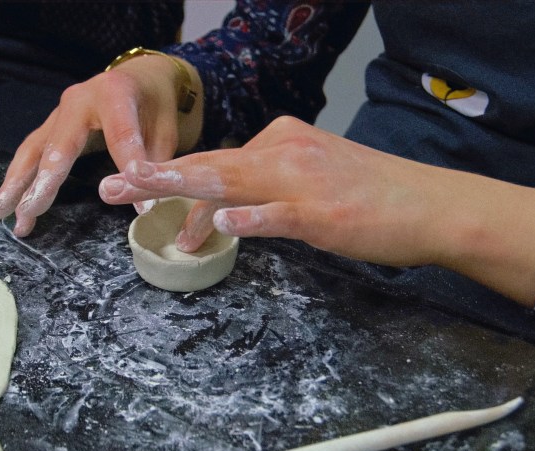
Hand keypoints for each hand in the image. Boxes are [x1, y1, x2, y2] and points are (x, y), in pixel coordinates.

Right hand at [0, 53, 202, 235]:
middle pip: (59, 145)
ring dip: (16, 184)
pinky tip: (7, 204)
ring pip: (33, 150)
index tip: (137, 204)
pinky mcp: (51, 127)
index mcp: (115, 93)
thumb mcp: (167, 128)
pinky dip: (17, 180)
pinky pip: (30, 153)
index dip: (128, 167)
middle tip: (30, 210)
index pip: (121, 135)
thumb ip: (155, 161)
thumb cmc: (155, 104)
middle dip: (43, 180)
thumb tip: (147, 200)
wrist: (139, 77)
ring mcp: (60, 113)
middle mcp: (79, 99)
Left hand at [99, 116, 534, 305]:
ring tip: (141, 190)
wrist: (427, 204)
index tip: (127, 186)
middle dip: (153, 176)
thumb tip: (214, 214)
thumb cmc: (365, 195)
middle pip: (208, 164)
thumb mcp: (306, 180)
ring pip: (233, 180)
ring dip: (182, 186)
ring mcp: (302, 181)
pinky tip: (223, 225)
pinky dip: (251, 219)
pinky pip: (280, 214)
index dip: (168, 177)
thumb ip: (259, 191)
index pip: (214, 161)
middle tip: (107, 186)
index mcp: (278, 140)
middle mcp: (284, 152)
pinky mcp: (323, 212)